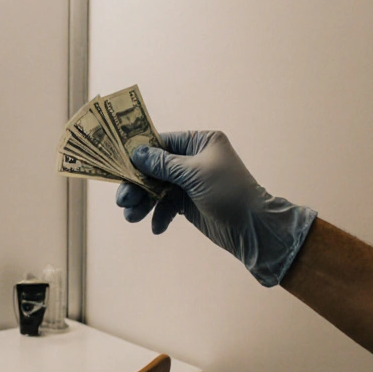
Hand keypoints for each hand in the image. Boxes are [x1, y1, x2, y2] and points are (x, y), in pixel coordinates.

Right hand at [116, 130, 315, 286]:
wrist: (253, 229)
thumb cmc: (229, 193)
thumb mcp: (194, 174)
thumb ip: (163, 164)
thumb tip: (137, 152)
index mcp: (201, 143)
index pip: (163, 142)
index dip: (140, 153)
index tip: (119, 165)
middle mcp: (194, 159)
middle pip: (156, 167)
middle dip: (138, 184)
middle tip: (122, 200)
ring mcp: (191, 182)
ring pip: (158, 188)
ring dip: (144, 202)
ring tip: (132, 217)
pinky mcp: (189, 203)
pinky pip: (167, 205)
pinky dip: (160, 215)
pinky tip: (157, 227)